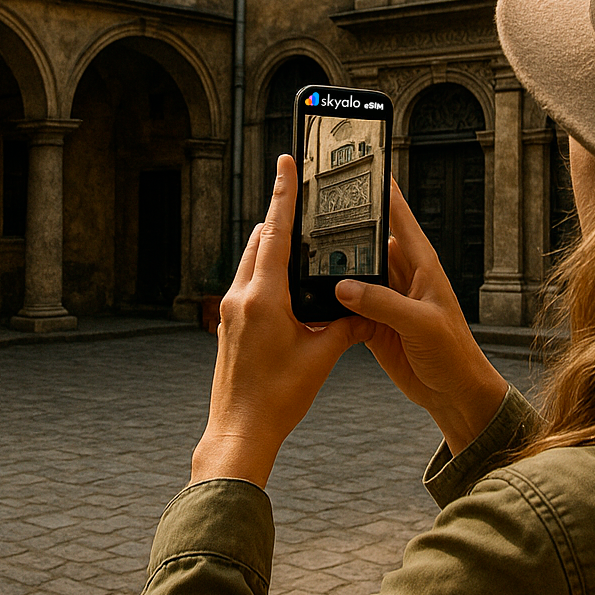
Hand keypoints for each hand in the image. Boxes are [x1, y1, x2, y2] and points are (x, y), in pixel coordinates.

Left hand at [190, 154, 373, 488]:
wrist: (241, 432)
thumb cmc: (279, 398)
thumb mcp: (322, 357)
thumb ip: (346, 324)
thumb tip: (366, 306)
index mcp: (264, 298)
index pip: (276, 232)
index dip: (284, 194)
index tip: (286, 163)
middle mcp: (241, 298)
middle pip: (260, 240)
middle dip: (281, 218)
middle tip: (302, 198)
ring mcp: (229, 312)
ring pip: (251, 261)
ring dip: (272, 245)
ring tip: (300, 238)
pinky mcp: (228, 326)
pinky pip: (247, 284)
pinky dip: (266, 272)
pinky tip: (287, 284)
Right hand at [334, 180, 508, 455]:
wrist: (454, 394)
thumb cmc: (453, 353)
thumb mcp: (421, 324)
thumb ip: (383, 303)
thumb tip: (343, 286)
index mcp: (421, 266)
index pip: (399, 219)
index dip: (383, 192)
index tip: (363, 166)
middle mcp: (401, 277)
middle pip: (368, 241)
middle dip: (345, 226)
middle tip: (315, 208)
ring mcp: (385, 300)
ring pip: (353, 272)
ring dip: (333, 265)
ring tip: (304, 248)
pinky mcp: (372, 323)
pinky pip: (346, 303)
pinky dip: (330, 300)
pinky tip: (310, 293)